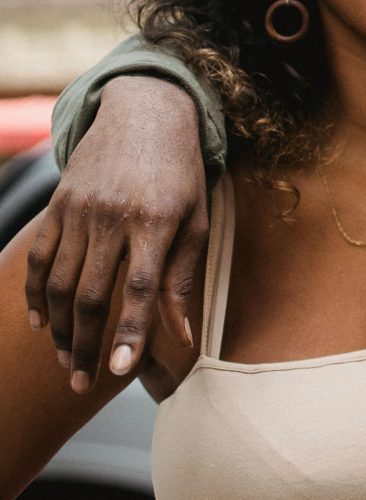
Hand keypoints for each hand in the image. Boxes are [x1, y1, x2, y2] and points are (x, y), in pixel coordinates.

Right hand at [25, 76, 206, 391]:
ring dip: (60, 331)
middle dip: (86, 346)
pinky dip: (34, 296)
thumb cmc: (181, 175)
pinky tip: (41, 326)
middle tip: (84, 383)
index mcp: (155, 221)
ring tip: (68, 363)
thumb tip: (182, 335)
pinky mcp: (56, 207)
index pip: (139, 288)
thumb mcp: (197, 221)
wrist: (145, 115)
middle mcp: (111, 217)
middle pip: (90, 295)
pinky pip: (38, 260)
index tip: (119, 371)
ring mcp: (78, 211)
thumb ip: (183, 278)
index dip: (128, 332)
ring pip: (58, 284)